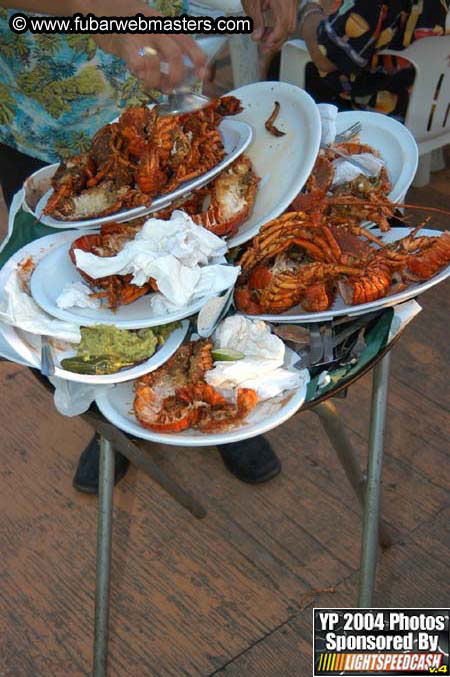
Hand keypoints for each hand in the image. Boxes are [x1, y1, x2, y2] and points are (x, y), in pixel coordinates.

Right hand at [84, 0, 206, 91]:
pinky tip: (138, 74)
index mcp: (166, 25)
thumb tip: (174, 82)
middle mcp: (156, 28)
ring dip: (155, 80)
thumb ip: (165, 52)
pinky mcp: (124, 42)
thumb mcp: (153, 32)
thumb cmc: (131, 25)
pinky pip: (136, 63)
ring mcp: (140, 35)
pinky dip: (140, 74)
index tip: (203, 75)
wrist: (103, 7)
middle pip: (174, 54)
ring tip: (153, 84)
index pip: (187, 41)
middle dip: (176, 76)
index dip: (198, 59)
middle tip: (172, 87)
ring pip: (154, 62)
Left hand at [241, 0, 297, 51]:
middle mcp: (291, 1)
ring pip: (290, 23)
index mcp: (282, 1)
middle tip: (263, 46)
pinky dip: (280, 25)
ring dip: (278, 33)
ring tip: (264, 37)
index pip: (283, 25)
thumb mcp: (252, 1)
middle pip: (289, 27)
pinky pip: (289, 16)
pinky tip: (269, 27)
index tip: (264, 45)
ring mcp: (292, 0)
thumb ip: (256, 19)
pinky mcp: (290, 0)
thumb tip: (257, 37)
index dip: (274, 38)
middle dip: (277, 39)